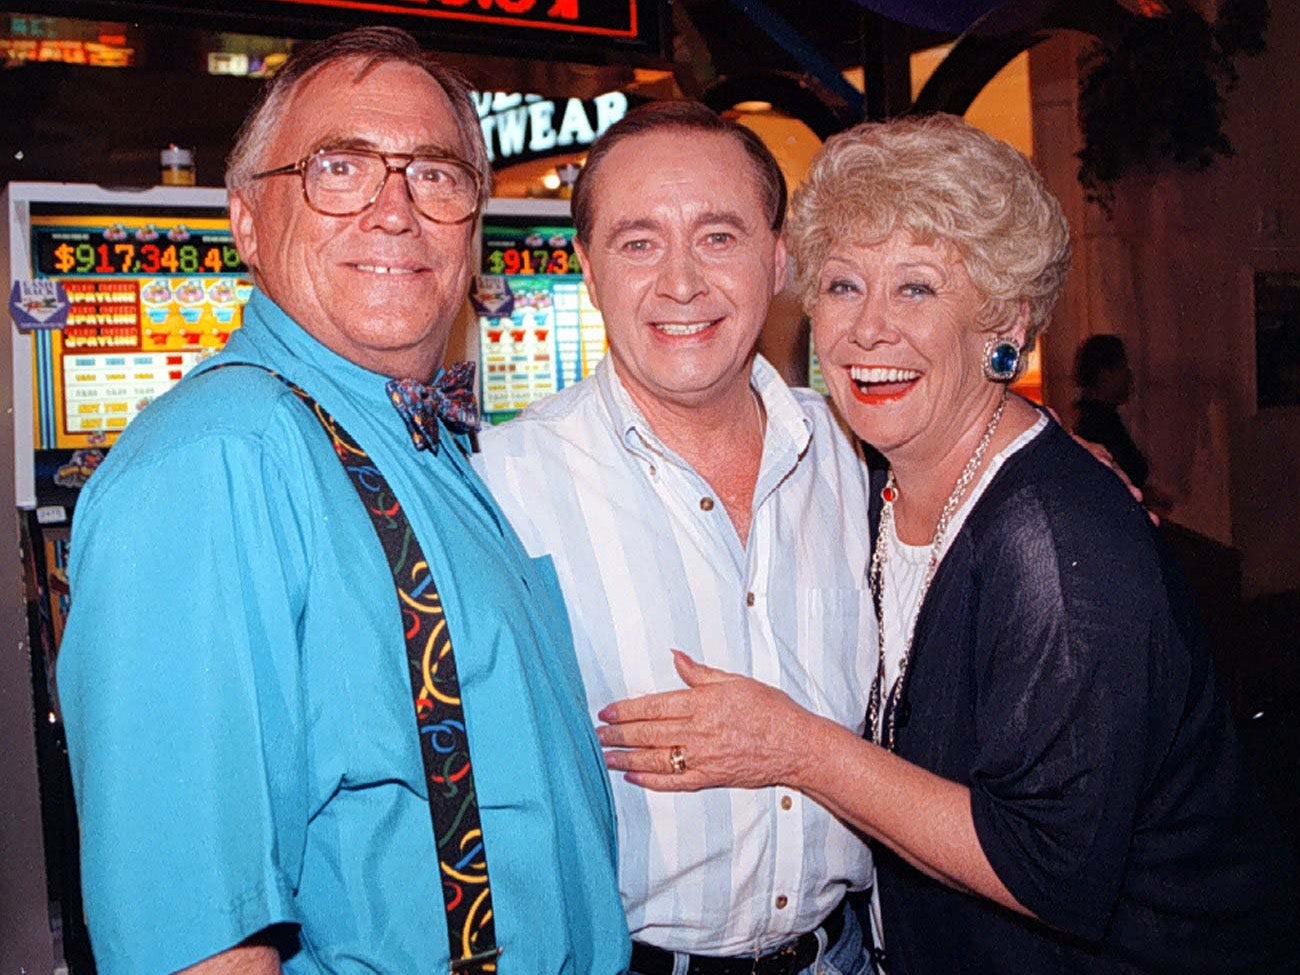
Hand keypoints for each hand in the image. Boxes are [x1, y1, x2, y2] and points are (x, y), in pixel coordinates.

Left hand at [596, 650, 807, 791]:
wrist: (796, 746)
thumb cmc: (770, 709)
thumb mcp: (735, 681)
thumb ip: (700, 672)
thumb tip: (675, 656)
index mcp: (703, 703)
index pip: (654, 706)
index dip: (626, 709)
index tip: (606, 711)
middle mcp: (699, 731)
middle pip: (648, 733)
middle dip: (618, 734)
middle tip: (597, 735)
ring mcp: (703, 758)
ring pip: (655, 759)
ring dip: (626, 758)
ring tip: (605, 756)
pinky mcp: (710, 778)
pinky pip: (674, 782)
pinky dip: (650, 781)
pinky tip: (633, 777)